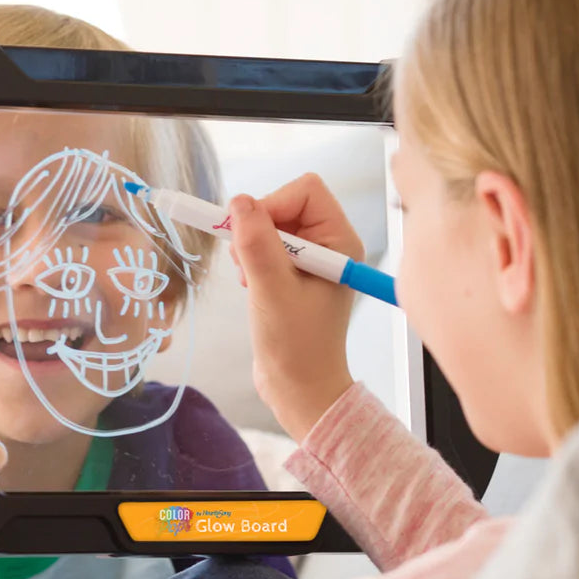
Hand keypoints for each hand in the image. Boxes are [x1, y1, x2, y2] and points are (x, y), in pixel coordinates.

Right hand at [229, 174, 362, 441]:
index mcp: (340, 242)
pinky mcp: (293, 274)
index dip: (272, 204)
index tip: (249, 235)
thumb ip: (256, 243)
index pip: (305, 191)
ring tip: (249, 280)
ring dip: (252, 246)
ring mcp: (311, 260)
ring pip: (271, 225)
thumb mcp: (271, 290)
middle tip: (244, 262)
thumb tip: (239, 202)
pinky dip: (251, 260)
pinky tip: (251, 287)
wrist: (299, 388)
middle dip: (258, 228)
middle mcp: (330, 245)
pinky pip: (266, 246)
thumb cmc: (295, 345)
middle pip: (285, 204)